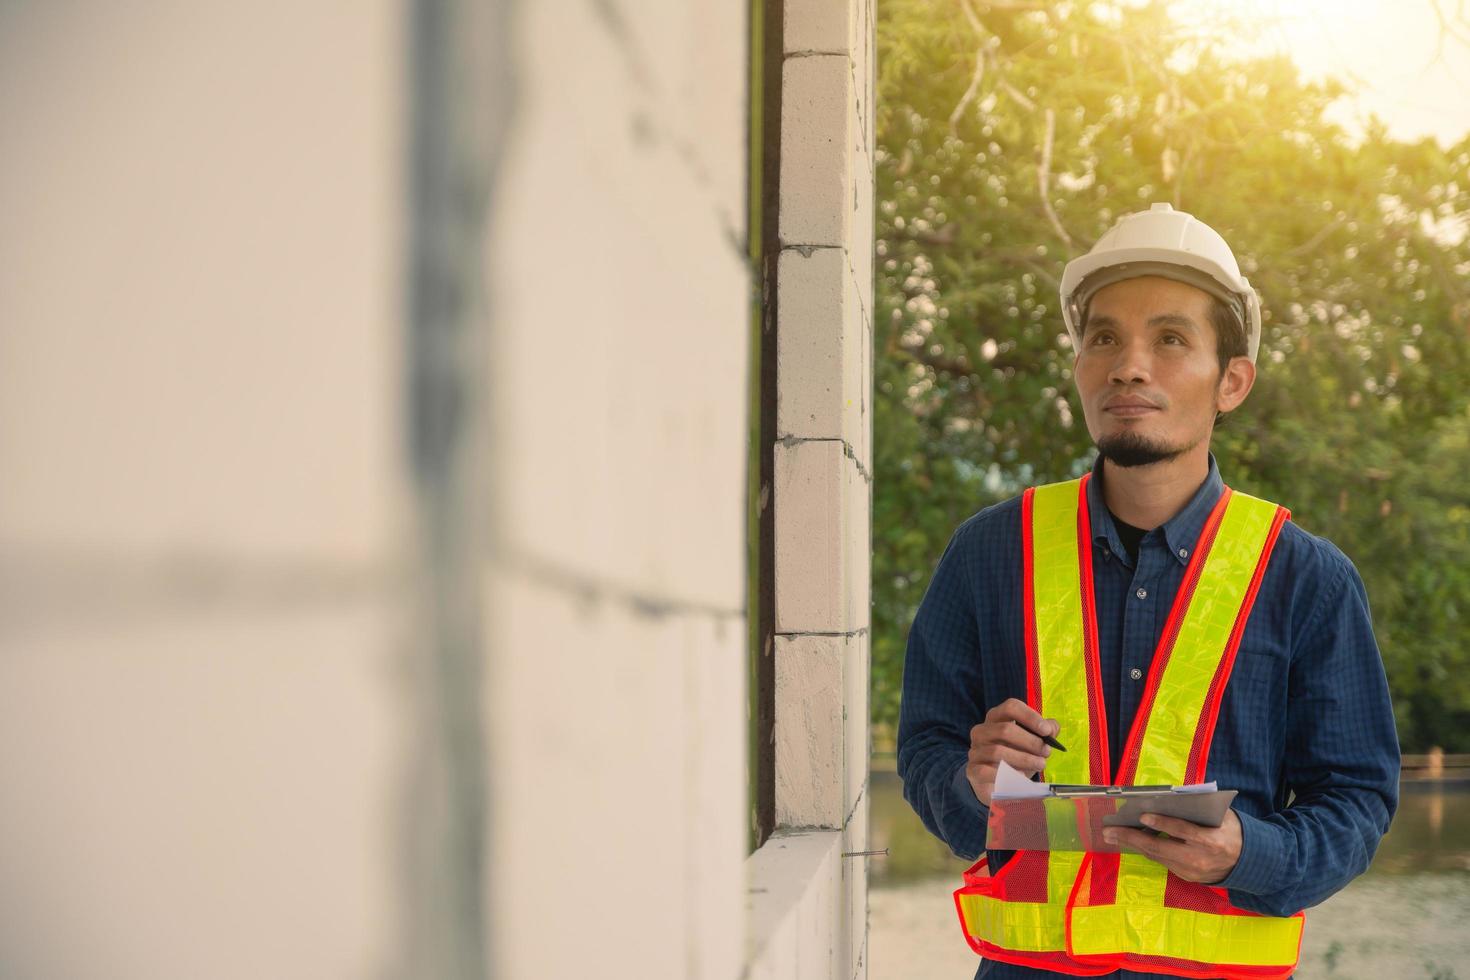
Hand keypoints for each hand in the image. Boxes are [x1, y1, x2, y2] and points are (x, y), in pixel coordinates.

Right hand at [965, 698, 1058, 806]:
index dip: (1029, 716)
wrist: (997, 784)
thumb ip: (1044, 733)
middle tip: (1046, 752)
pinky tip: (1021, 778)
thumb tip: (1052, 727)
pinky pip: (990, 771)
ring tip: (1040, 765)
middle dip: (1030, 741)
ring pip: (998, 751)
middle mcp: (982, 731)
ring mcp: (975, 750)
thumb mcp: (1033, 744)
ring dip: (1024, 759)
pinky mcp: (973, 770)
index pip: (1010, 707)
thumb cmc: (1016, 758)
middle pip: (1005, 730)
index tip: (1046, 731)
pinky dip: (1008, 774)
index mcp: (996, 718)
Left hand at [1102, 809, 1242, 883]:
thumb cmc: (1231, 830)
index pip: (1182, 830)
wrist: (1247, 861)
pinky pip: (1163, 861)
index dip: (1162, 823)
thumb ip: (1199, 808)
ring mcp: (1192, 871)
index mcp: (1211, 840)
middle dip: (1132, 838)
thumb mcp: (1221, 816)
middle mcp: (1199, 859)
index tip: (1142, 815)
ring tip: (1113, 835)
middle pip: (1161, 848)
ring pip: (1157, 856)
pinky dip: (1147, 850)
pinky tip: (1132, 841)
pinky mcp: (1187, 877)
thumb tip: (1168, 797)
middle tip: (1109, 830)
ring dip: (1133, 845)